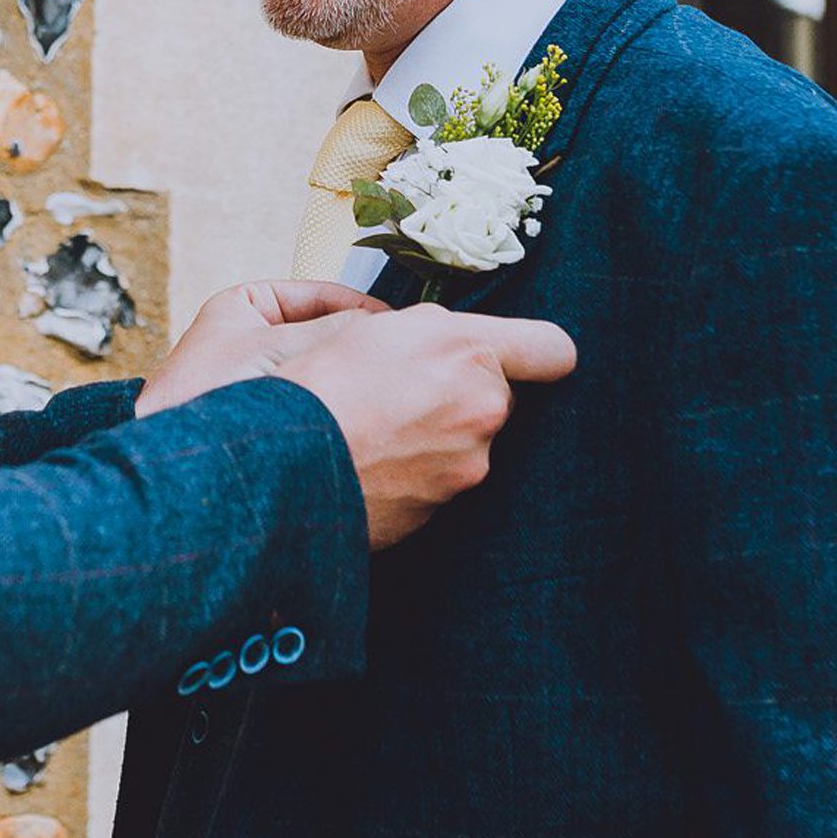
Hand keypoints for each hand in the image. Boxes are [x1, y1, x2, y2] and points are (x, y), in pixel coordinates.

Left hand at [139, 280, 387, 416]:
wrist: (174, 459)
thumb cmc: (205, 393)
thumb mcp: (277, 349)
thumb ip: (333, 330)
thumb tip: (383, 325)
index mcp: (246, 305)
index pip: (319, 295)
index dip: (361, 308)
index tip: (395, 325)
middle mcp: (252, 337)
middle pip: (324, 333)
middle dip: (356, 346)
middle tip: (395, 357)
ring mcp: (259, 376)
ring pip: (321, 368)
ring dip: (346, 376)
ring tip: (379, 385)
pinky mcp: (265, 413)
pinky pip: (311, 399)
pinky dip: (333, 403)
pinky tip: (355, 414)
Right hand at [278, 305, 576, 549]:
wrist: (283, 466)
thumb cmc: (321, 386)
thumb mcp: (376, 326)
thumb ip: (436, 328)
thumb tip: (452, 339)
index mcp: (471, 357)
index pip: (553, 351)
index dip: (537, 352)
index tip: (521, 355)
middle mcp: (483, 416)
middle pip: (498, 398)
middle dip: (463, 392)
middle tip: (404, 387)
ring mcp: (465, 470)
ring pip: (467, 441)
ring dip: (436, 433)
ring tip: (378, 427)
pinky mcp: (441, 511)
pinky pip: (440, 479)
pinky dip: (415, 469)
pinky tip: (373, 458)